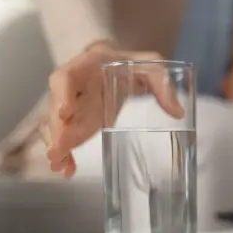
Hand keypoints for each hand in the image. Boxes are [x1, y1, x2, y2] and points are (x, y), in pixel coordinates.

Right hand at [40, 44, 183, 177]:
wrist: (114, 65)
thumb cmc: (130, 63)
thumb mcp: (150, 65)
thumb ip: (162, 82)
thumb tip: (178, 112)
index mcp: (86, 66)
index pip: (65, 77)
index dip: (62, 95)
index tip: (65, 113)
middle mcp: (72, 87)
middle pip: (55, 107)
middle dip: (56, 129)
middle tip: (58, 150)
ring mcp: (70, 105)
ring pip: (54, 125)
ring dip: (56, 145)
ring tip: (59, 165)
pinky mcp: (74, 121)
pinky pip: (64, 137)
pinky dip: (65, 154)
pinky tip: (67, 169)